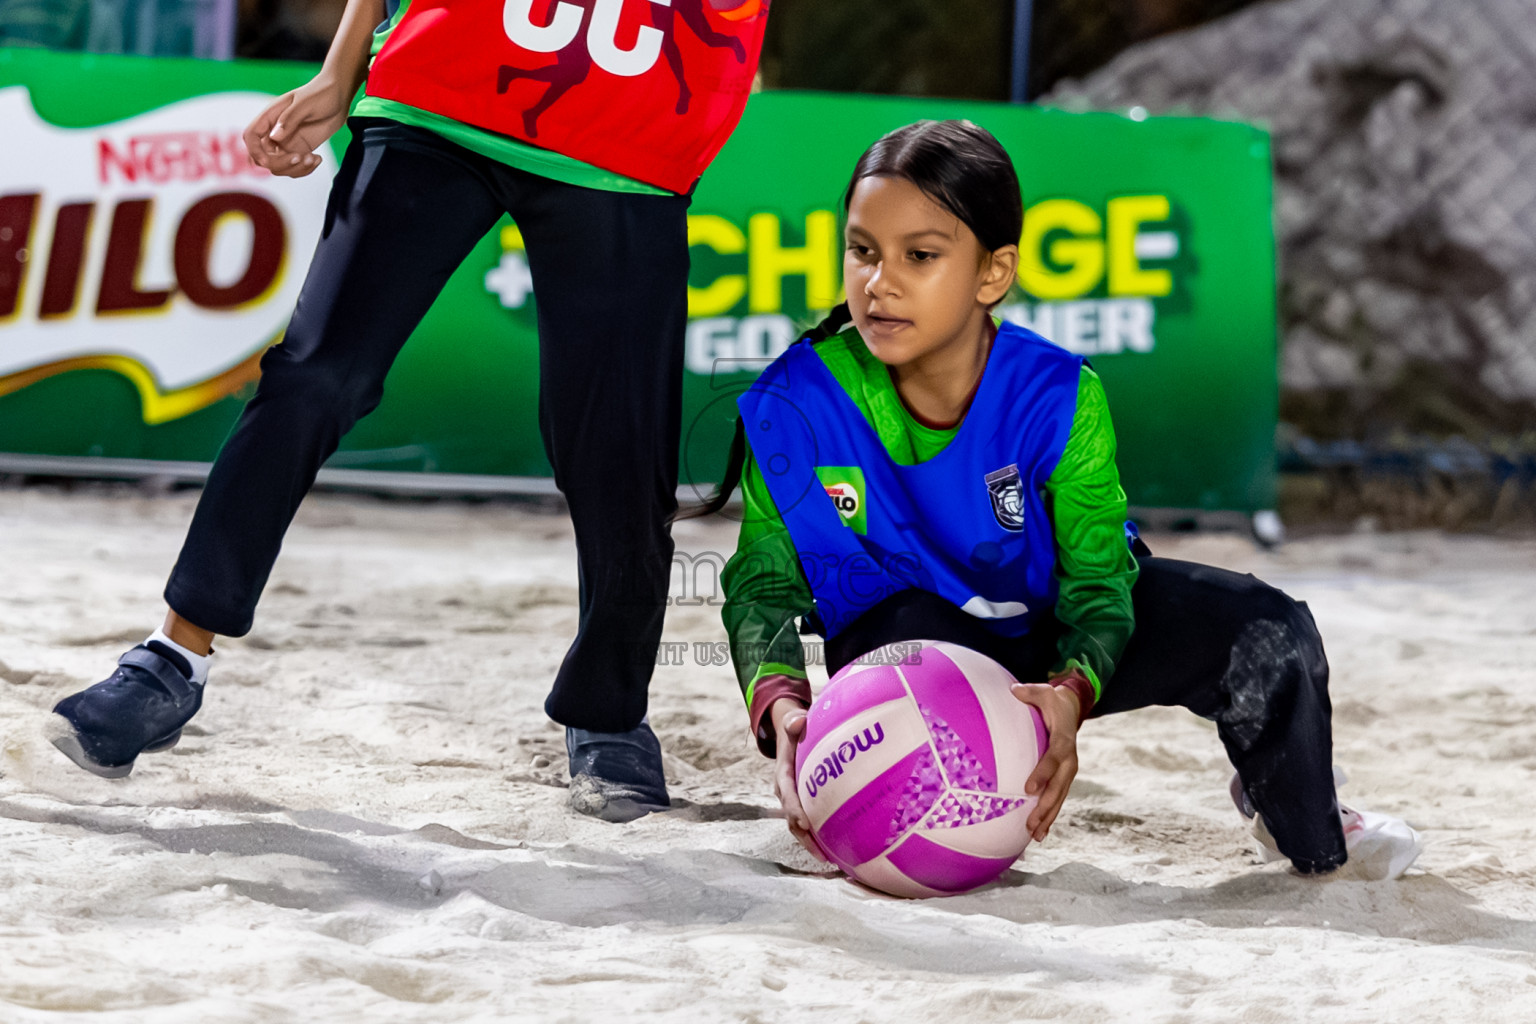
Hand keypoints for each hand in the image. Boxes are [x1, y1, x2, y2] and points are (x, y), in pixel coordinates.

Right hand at [244, 74, 350, 177]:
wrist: (339, 96)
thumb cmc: (320, 93)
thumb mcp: (305, 104)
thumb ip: (289, 119)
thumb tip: (275, 137)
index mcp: (270, 117)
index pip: (251, 136)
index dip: (254, 151)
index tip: (268, 161)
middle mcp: (275, 132)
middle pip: (263, 157)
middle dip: (279, 164)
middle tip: (301, 158)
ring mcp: (287, 143)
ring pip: (279, 167)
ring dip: (296, 169)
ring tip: (314, 159)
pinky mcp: (300, 150)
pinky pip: (295, 168)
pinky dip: (305, 169)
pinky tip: (317, 159)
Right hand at [770, 697, 825, 860]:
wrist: (790, 738)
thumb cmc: (796, 731)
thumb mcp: (793, 724)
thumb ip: (794, 722)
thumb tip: (798, 721)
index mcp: (783, 775)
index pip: (787, 794)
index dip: (794, 809)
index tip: (805, 823)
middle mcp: (786, 792)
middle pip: (792, 819)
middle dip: (805, 837)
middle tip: (821, 853)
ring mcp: (794, 802)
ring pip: (800, 827)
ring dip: (811, 844)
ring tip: (829, 860)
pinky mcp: (804, 806)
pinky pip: (809, 825)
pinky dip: (819, 838)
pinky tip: (835, 851)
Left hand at [1009, 681, 1081, 842]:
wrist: (1071, 710)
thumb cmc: (1052, 701)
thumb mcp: (1044, 692)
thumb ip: (1030, 692)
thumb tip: (1013, 690)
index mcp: (1063, 741)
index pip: (1054, 759)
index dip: (1043, 774)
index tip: (1029, 788)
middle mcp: (1069, 760)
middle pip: (1059, 787)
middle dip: (1046, 806)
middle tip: (1031, 823)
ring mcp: (1068, 772)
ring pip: (1059, 798)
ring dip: (1048, 817)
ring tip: (1035, 835)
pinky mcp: (1063, 778)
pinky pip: (1057, 799)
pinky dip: (1050, 816)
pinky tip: (1040, 833)